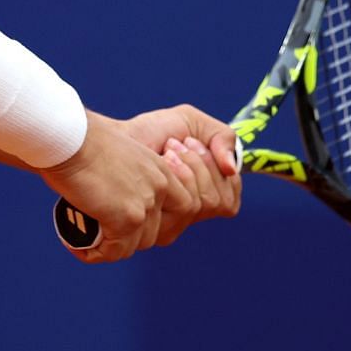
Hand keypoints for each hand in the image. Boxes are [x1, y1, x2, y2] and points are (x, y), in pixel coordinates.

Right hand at [38, 112, 180, 262]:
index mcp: (161, 169)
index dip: (160, 221)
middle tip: (105, 234)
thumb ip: (128, 173)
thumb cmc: (80, 138)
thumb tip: (113, 192)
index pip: (182, 208)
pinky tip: (79, 247)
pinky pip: (115, 251)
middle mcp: (160, 187)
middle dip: (131, 238)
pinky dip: (95, 253)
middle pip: (157, 232)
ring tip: (87, 240)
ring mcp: (146, 205)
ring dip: (112, 247)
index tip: (132, 222)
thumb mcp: (119, 152)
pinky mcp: (126, 219)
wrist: (69, 138)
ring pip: (136, 244)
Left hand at [122, 105, 241, 244]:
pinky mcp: (155, 225)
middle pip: (217, 201)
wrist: (118, 137)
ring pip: (203, 203)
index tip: (189, 141)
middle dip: (200, 165)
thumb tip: (232, 169)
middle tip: (174, 145)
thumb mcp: (194, 124)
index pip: (228, 199)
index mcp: (200, 197)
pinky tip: (161, 161)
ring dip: (189, 168)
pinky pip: (187, 207)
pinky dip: (180, 175)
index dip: (215, 169)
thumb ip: (223, 138)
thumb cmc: (151, 132)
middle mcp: (186, 216)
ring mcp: (171, 223)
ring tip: (166, 151)